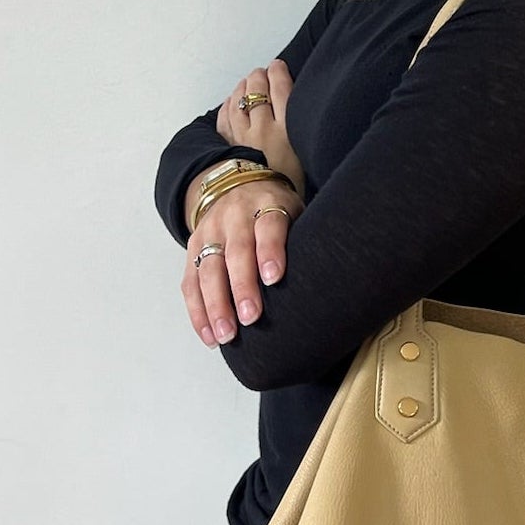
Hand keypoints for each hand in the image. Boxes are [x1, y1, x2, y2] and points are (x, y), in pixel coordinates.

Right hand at [183, 174, 303, 346]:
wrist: (236, 188)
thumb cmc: (276, 210)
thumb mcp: (295, 212)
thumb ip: (304, 239)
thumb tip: (333, 283)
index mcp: (266, 203)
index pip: (269, 225)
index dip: (270, 250)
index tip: (273, 278)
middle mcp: (233, 216)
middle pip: (236, 252)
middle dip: (242, 287)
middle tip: (250, 318)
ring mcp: (209, 232)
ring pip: (208, 270)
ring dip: (216, 306)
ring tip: (226, 336)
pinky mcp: (192, 250)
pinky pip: (190, 283)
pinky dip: (198, 312)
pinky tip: (210, 336)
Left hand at [216, 60, 304, 197]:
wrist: (266, 216)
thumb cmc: (293, 194)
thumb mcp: (312, 164)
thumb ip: (308, 140)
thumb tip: (316, 127)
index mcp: (287, 130)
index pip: (281, 89)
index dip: (279, 73)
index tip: (279, 66)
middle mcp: (263, 129)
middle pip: (257, 90)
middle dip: (259, 77)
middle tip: (262, 73)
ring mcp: (242, 136)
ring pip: (238, 100)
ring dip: (242, 88)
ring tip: (247, 82)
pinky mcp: (228, 147)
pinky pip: (224, 117)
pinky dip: (228, 106)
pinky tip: (231, 102)